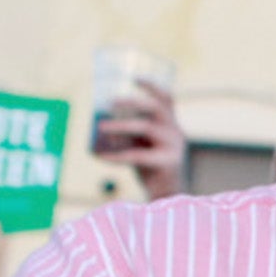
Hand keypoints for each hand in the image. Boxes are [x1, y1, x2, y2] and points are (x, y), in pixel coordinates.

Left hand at [93, 81, 187, 198]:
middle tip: (111, 102)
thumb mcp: (141, 145)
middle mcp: (176, 133)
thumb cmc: (151, 170)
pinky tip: (101, 156)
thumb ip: (128, 133)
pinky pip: (139, 156)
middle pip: (156, 108)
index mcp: (171, 125)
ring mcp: (174, 148)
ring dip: (121, 126)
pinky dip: (118, 155)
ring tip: (100, 127)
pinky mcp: (168, 164)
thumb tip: (100, 122)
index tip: (133, 77)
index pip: (167, 99)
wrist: (169, 199)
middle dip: (133, 101)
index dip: (152, 86)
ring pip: (147, 128)